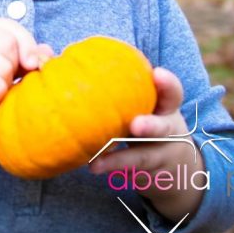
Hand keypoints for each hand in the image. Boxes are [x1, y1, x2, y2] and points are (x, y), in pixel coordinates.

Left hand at [88, 67, 204, 221]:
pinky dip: (112, 168)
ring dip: (120, 157)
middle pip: (164, 128)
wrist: (177, 165)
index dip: (167, 84)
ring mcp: (161, 156)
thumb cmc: (146, 117)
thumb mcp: (146, 103)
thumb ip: (121, 86)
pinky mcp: (151, 174)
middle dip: (151, 126)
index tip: (157, 74)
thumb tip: (56, 58)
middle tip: (135, 125)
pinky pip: (130, 172)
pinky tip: (93, 166)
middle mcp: (168, 131)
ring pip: (143, 157)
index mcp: (166, 108)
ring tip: (96, 158)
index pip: (173, 93)